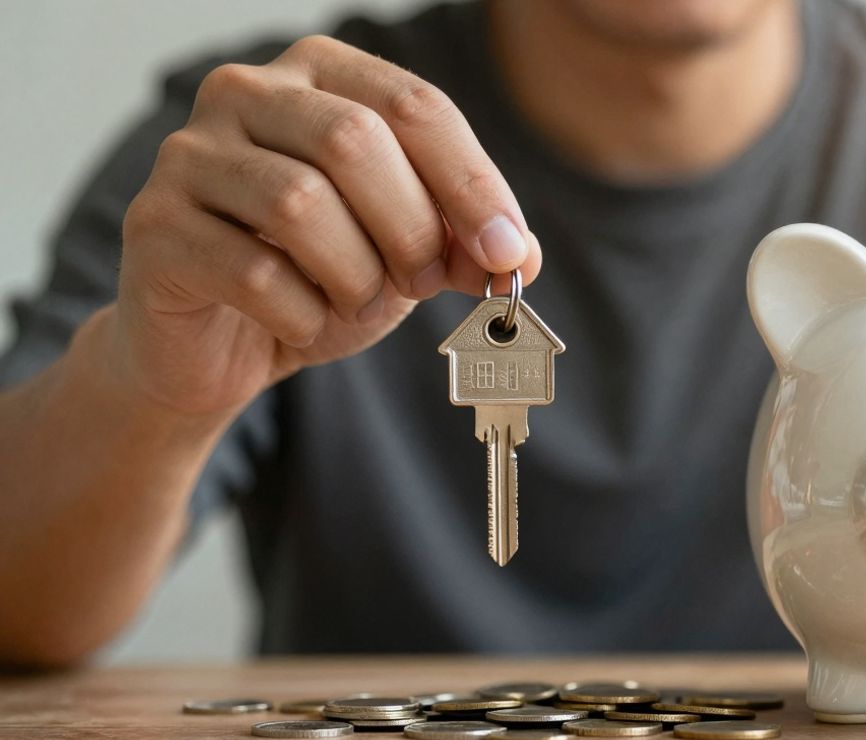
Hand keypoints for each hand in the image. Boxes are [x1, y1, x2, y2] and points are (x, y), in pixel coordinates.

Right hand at [115, 35, 541, 416]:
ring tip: (357, 301)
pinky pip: (254, 273)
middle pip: (356, 143)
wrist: (218, 348)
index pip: (414, 106)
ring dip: (355, 275)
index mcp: (319, 74)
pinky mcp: (155, 227)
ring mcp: (189, 155)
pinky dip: (302, 313)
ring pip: (301, 204)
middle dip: (411, 229)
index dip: (472, 183)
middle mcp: (245, 92)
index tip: (507, 252)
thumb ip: (464, 244)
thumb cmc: (318, 278)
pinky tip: (301, 321)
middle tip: (421, 282)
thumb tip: (520, 254)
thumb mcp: (407, 254)